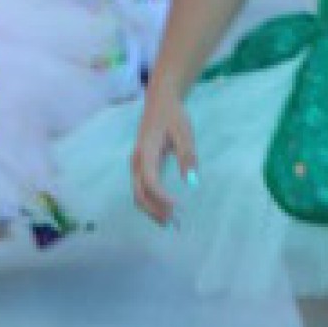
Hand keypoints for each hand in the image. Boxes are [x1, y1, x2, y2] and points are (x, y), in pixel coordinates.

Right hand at [131, 87, 196, 225]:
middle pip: (139, 193)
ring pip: (138, 194)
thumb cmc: (173, 116)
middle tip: (172, 223)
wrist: (159, 103)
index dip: (161, 197)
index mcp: (146, 151)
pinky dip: (151, 203)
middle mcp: (137, 161)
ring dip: (151, 210)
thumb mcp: (184, 132)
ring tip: (169, 222)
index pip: (150, 180)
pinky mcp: (140, 168)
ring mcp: (136, 166)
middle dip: (154, 210)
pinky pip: (141, 190)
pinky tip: (164, 210)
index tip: (177, 207)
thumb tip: (191, 182)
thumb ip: (187, 156)